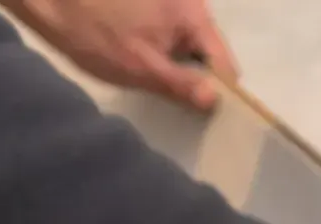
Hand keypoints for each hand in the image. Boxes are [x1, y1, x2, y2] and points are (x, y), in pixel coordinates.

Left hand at [6, 0, 238, 108]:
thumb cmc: (95, 34)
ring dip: (178, 66)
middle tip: (177, 104)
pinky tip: (143, 62)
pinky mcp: (152, 4)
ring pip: (188, 44)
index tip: (204, 115)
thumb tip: (216, 101)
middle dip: (197, 78)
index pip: (225, 63)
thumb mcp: (140, 68)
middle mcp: (189, 2)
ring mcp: (171, 1)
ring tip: (156, 83)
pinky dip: (164, 52)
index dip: (219, 91)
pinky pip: (171, 35)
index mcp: (194, 15)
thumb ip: (181, 85)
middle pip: (208, 52)